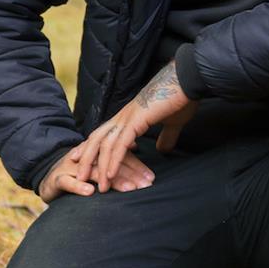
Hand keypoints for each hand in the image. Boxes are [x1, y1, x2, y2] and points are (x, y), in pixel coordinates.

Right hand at [37, 142, 155, 201]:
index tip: (151, 178)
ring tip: (129, 189)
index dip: (136, 166)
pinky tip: (90, 192)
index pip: (118, 155)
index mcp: (96, 152)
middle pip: (110, 162)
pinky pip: (68, 182)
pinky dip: (79, 187)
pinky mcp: (57, 178)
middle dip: (130, 174)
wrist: (45, 176)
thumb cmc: (76, 174)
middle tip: (146, 185)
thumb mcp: (97, 166)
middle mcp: (85, 156)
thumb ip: (116, 161)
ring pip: (93, 172)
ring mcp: (71, 166)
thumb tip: (137, 151)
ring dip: (112, 180)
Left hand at [73, 61, 197, 187]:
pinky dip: (114, 161)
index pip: (103, 134)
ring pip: (105, 145)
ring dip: (100, 167)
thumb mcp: (172, 123)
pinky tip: (111, 175)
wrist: (188, 80)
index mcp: (128, 116)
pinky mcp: (136, 120)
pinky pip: (120, 144)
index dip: (91, 147)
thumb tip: (162, 150)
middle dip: (87, 159)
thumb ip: (165, 137)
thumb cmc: (181, 98)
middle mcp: (123, 117)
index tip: (82, 160)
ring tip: (99, 187)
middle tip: (80, 177)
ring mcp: (128, 118)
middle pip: (97, 139)